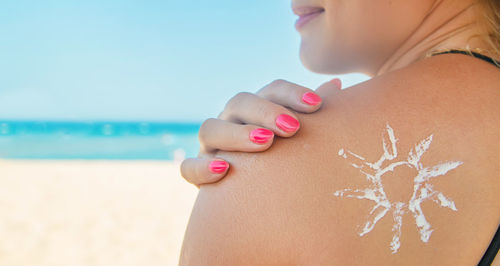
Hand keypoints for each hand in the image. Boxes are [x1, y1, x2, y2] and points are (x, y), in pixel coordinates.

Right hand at [180, 78, 341, 187]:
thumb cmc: (284, 160)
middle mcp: (231, 120)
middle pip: (240, 102)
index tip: (317, 105)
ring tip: (264, 143)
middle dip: (266, 111)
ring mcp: (211, 145)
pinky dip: (202, 167)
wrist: (255, 196)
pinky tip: (224, 170)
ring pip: (211, 128)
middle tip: (292, 127)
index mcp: (258, 109)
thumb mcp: (297, 137)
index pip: (271, 90)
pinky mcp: (197, 171)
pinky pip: (188, 168)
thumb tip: (338, 86)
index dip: (292, 93)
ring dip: (237, 133)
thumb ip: (309, 113)